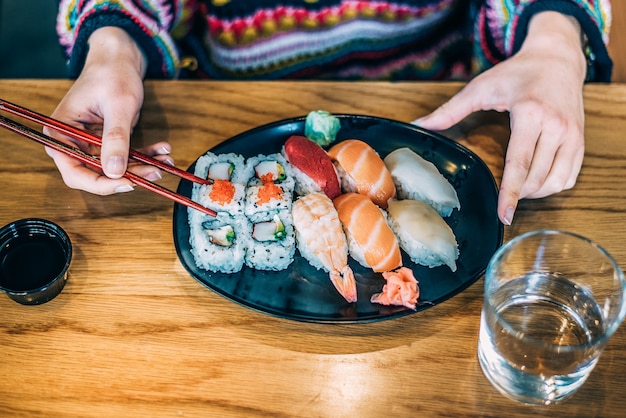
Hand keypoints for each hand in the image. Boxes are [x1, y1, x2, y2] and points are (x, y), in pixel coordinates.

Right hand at [44, 27, 172, 194]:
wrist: (120, 60)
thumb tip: (115, 172)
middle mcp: (71, 142)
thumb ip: (115, 139)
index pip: (74, 171)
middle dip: (128, 176)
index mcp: (60, 132)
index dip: (100, 183)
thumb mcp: (118, 106)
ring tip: (166, 160)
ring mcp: (89, 144)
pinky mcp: (107, 143)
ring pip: (116, 169)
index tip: (128, 183)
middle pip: (96, 173)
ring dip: (142, 167)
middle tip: (154, 171)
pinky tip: (163, 151)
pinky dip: (145, 157)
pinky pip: (126, 158)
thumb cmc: (113, 74)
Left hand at [414, 12, 586, 224]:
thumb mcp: (480, 88)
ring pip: (556, 181)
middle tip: (502, 199)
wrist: (557, 58)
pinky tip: (537, 182)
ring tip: (518, 191)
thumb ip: (449, 110)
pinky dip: (553, 185)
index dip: (510, 194)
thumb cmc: (516, 73)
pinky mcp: (581, 139)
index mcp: (530, 113)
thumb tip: (418, 125)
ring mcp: (573, 134)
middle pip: (537, 177)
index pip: (519, 164)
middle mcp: (556, 125)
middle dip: (518, 195)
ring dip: (536, 193)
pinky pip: (570, 175)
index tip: (504, 216)